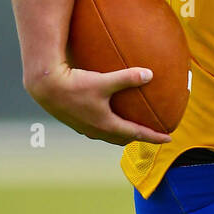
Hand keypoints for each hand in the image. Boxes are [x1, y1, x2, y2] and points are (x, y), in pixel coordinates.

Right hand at [25, 62, 172, 146]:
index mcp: (106, 124)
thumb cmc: (74, 84)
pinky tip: (106, 115)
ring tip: (130, 127)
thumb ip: (127, 78)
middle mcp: (96, 130)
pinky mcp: (75, 122)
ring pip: (109, 135)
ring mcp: (85, 128)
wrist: (45, 88)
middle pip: (123, 138)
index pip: (137, 134)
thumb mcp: (103, 80)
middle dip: (138, 137)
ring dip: (122, 133)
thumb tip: (150, 74)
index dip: (154, 137)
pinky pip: (97, 128)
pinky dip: (108, 126)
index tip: (169, 138)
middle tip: (151, 134)